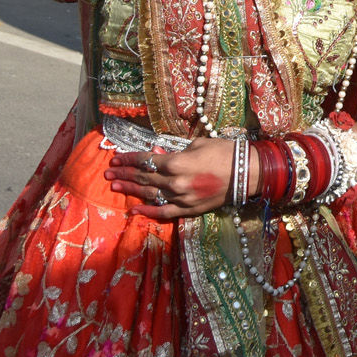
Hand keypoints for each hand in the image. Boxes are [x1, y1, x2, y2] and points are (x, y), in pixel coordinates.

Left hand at [107, 140, 239, 220]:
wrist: (248, 173)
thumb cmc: (225, 152)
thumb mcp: (198, 144)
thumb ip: (175, 151)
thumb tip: (157, 155)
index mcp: (176, 162)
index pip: (145, 160)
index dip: (128, 159)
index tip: (115, 158)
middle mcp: (174, 182)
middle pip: (143, 177)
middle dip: (124, 174)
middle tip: (108, 173)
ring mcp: (181, 198)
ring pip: (149, 194)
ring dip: (131, 190)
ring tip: (115, 186)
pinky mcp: (189, 209)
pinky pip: (164, 212)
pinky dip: (148, 211)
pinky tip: (135, 210)